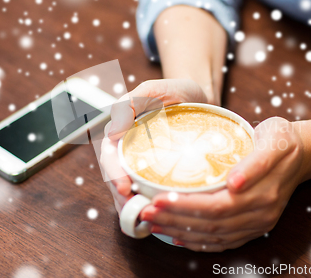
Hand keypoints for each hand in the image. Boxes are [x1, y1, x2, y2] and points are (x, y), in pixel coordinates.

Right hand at [100, 79, 208, 215]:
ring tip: (143, 220)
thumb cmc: (177, 91)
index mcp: (121, 130)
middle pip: (115, 177)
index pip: (109, 155)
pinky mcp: (156, 170)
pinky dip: (147, 203)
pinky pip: (147, 188)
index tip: (124, 188)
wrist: (201, 99)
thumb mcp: (156, 89)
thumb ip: (134, 100)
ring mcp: (141, 160)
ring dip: (131, 206)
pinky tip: (155, 217)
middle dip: (121, 198)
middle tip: (134, 211)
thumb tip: (113, 131)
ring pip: (128, 187)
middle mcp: (127, 147)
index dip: (113, 174)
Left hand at [140, 117, 306, 251]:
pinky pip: (223, 241)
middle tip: (145, 212)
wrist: (303, 153)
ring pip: (213, 236)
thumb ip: (255, 162)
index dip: (185, 206)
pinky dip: (198, 242)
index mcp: (263, 195)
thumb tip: (234, 182)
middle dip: (174, 220)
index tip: (157, 199)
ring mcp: (257, 224)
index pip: (216, 207)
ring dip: (180, 233)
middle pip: (210, 224)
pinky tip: (178, 237)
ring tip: (153, 224)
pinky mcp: (253, 227)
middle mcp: (260, 215)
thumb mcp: (273, 140)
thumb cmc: (283, 141)